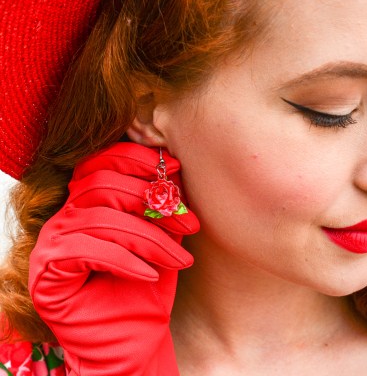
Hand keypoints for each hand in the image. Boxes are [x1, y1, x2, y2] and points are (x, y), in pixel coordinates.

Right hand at [29, 142, 199, 374]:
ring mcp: (54, 238)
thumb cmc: (147, 284)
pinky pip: (88, 249)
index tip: (176, 167)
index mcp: (90, 199)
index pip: (104, 161)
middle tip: (191, 222)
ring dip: (149, 237)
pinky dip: (125, 260)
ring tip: (180, 258)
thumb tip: (173, 171)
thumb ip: (161, 205)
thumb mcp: (161, 237)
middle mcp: (67, 213)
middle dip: (154, 202)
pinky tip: (150, 275)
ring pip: (102, 219)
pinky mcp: (48, 267)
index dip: (139, 159)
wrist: (133, 335)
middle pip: (105, 185)